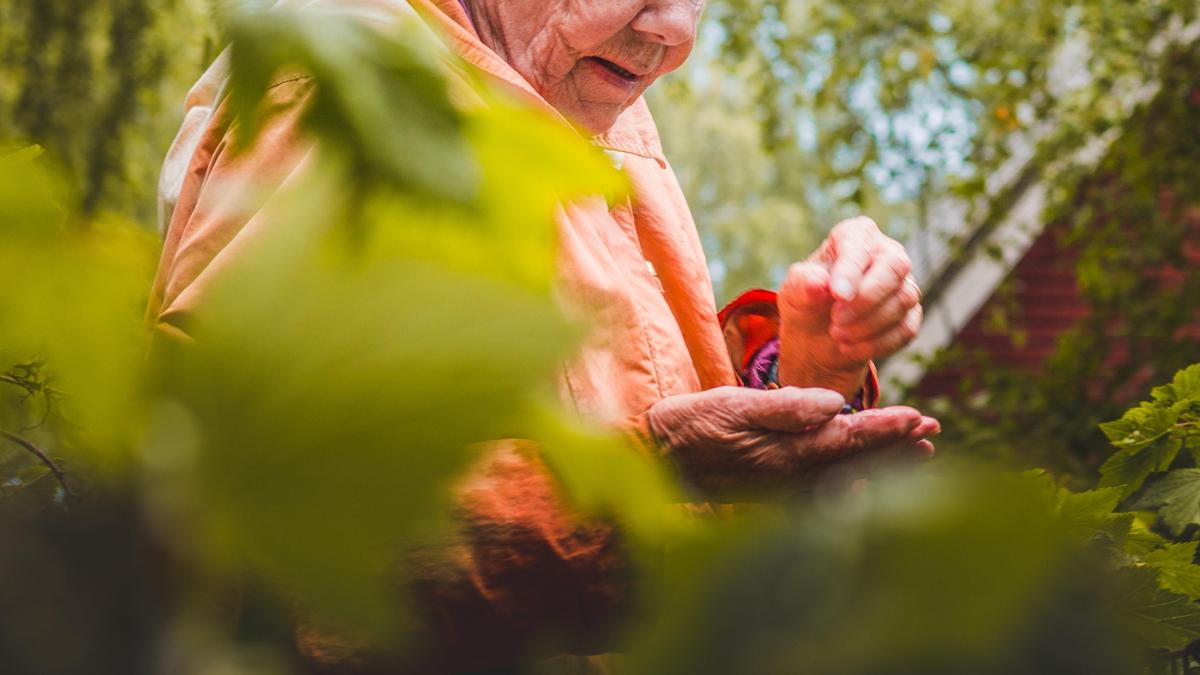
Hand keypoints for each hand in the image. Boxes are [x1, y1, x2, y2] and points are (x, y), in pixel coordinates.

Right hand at [646, 386, 937, 498]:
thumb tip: (835, 405)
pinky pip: (827, 488)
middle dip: (897, 447)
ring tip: (917, 451)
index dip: (887, 428)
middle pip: (858, 464)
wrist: (657, 458)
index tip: (919, 418)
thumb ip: (785, 407)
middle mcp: (791, 478)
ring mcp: (784, 489)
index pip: (849, 439)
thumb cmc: (693, 424)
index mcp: (786, 455)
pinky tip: (866, 476)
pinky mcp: (774, 493)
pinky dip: (855, 478)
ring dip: (883, 462)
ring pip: (847, 477)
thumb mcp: (733, 405)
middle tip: (932, 432)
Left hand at [778, 216, 922, 397]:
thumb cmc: (807, 300)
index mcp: (856, 235)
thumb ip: (803, 284)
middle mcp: (887, 253)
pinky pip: (906, 329)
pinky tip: (849, 348)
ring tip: (836, 335)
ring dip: (868, 325)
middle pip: (895, 267)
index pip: (861, 245)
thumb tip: (818, 284)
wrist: (817, 336)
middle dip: (866, 298)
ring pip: (903, 299)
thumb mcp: (794, 292)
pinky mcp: (910, 315)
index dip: (851, 271)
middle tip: (836, 321)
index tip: (837, 296)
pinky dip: (877, 344)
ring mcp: (903, 284)